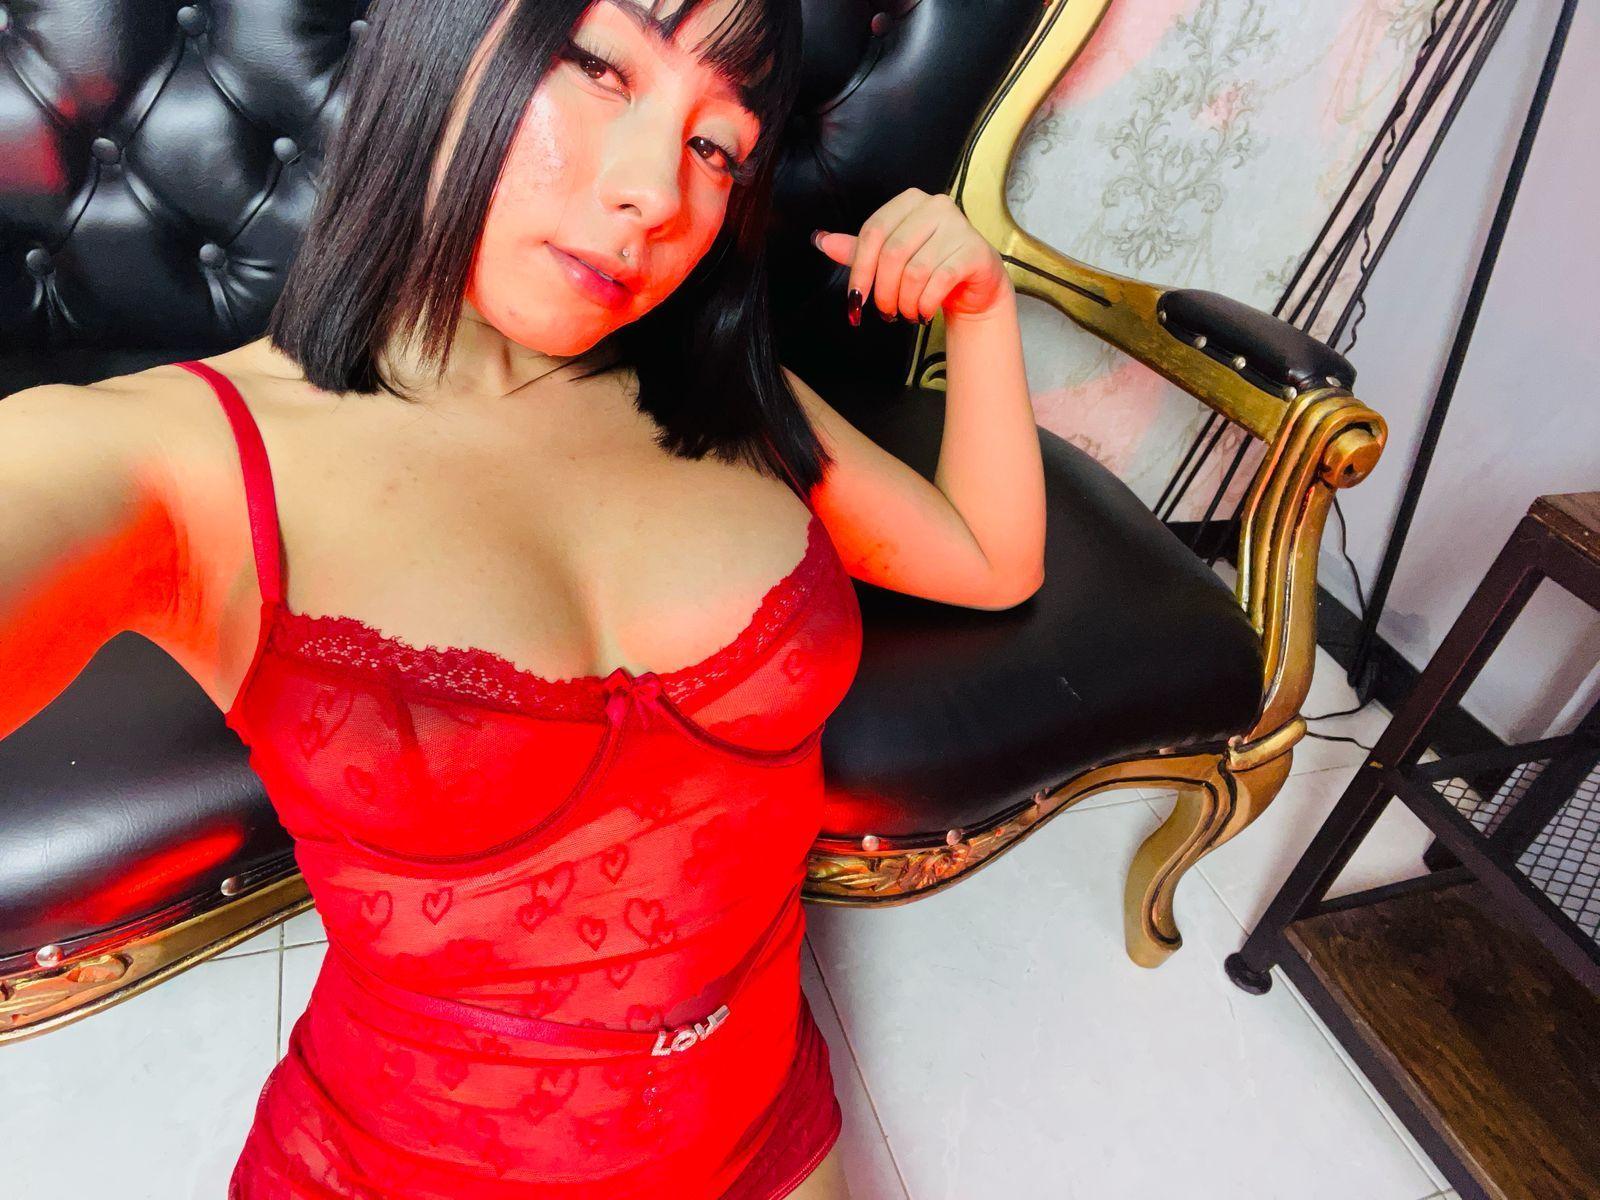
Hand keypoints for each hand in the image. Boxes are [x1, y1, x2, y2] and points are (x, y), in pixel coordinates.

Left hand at [809, 188, 1012, 325]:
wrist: (972, 284)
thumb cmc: (929, 267)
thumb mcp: (889, 258)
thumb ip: (858, 249)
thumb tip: (821, 240)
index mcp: (909, 201)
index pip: (873, 232)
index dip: (859, 271)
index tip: (855, 302)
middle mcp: (935, 206)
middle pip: (892, 253)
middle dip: (884, 291)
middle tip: (886, 312)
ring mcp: (958, 226)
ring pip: (915, 271)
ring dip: (905, 302)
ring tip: (907, 313)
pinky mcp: (974, 251)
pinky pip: (939, 281)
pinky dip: (925, 303)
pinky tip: (924, 312)